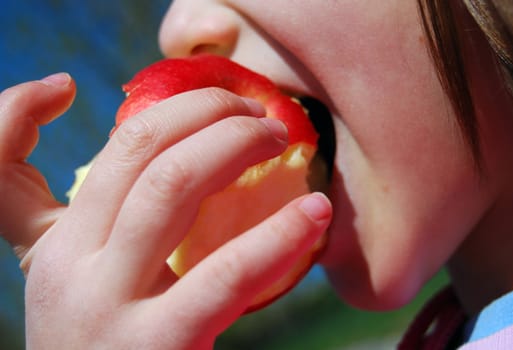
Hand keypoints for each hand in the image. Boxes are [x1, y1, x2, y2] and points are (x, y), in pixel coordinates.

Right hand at [0, 77, 330, 348]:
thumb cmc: (111, 349)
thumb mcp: (91, 286)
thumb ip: (113, 231)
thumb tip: (181, 164)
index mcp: (56, 247)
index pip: (92, 148)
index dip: (148, 105)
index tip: (190, 94)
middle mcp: (70, 266)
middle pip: (141, 151)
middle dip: (207, 112)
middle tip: (256, 112)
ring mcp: (108, 308)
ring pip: (172, 187)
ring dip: (235, 146)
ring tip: (279, 138)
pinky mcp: (157, 347)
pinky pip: (226, 273)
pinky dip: (278, 234)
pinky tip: (316, 212)